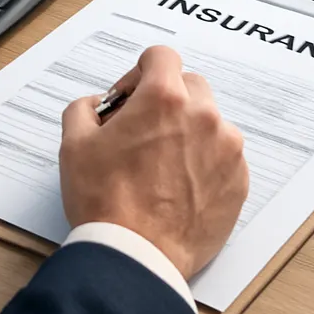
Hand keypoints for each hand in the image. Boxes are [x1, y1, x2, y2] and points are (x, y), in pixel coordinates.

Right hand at [59, 46, 247, 279]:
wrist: (136, 257)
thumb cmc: (105, 200)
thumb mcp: (74, 142)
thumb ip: (85, 108)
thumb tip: (98, 106)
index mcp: (164, 97)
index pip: (161, 56)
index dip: (139, 72)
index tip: (130, 97)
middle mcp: (203, 116)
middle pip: (188, 85)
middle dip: (165, 98)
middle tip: (141, 129)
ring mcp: (226, 150)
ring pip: (208, 120)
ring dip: (187, 129)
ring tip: (160, 162)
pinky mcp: (238, 182)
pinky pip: (223, 154)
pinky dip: (204, 160)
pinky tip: (178, 184)